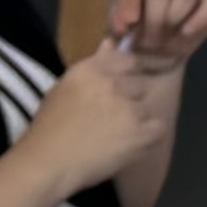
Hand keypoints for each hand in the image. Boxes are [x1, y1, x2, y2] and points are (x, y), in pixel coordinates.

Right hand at [27, 38, 168, 188]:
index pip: (127, 60)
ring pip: (148, 107)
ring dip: (138, 120)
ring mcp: (128, 108)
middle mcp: (113, 83)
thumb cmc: (49, 128)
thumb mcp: (65, 88)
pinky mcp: (139, 133)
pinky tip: (130, 145)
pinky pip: (158, 128)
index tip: (120, 90)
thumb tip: (111, 43)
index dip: (127, 75)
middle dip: (132, 99)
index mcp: (92, 69)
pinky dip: (148, 137)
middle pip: (140, 84)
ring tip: (117, 137)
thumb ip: (93, 65)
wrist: (48, 163)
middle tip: (113, 119)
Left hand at [104, 0, 206, 71]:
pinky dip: (198, 23)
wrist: (157, 47)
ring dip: (173, 25)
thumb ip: (119, 23)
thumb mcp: (120, 28)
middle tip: (148, 42)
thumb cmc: (134, 30)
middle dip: (155, 18)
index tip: (130, 22)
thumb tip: (125, 25)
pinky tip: (185, 34)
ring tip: (162, 43)